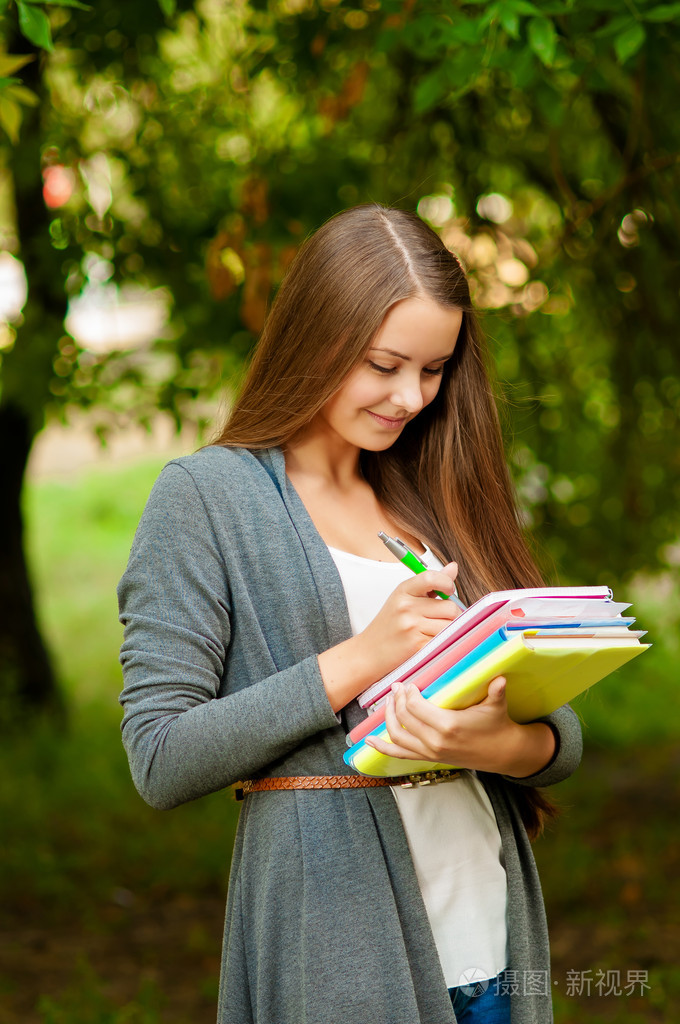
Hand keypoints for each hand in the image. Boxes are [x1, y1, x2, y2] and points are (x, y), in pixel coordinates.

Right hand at [318, 563, 462, 711]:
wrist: (368, 653)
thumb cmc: (389, 626)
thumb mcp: (404, 599)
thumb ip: (430, 584)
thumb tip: (453, 567)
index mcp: (403, 591)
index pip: (431, 578)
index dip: (447, 583)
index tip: (448, 591)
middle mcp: (406, 607)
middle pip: (450, 607)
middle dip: (453, 615)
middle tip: (442, 620)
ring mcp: (412, 627)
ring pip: (451, 625)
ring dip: (450, 630)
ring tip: (435, 633)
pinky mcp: (417, 645)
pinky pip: (445, 640)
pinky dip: (443, 642)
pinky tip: (431, 643)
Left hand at [365, 676, 556, 777]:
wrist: (502, 752)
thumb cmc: (497, 724)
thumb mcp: (497, 705)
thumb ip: (496, 691)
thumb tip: (500, 677)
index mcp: (448, 726)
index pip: (415, 707)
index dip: (408, 693)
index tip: (409, 684)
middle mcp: (435, 741)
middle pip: (404, 717)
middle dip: (397, 700)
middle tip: (397, 687)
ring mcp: (430, 752)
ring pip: (397, 735)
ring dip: (388, 718)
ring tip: (388, 702)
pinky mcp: (429, 758)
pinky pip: (400, 754)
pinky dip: (383, 748)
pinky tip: (369, 741)